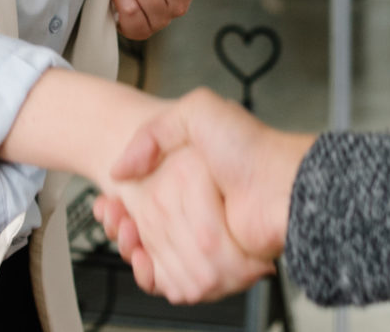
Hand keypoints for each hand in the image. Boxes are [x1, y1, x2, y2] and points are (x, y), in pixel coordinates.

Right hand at [92, 88, 314, 301]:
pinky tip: (141, 257)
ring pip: (152, 253)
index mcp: (188, 177)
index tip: (108, 202)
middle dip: (121, 224)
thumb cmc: (251, 147)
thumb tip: (121, 168)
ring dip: (132, 247)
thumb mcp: (198, 112)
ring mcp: (204, 236)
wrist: (282, 185)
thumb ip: (154, 131)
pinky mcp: (213, 264)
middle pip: (142, 227)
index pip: (141, 198)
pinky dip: (152, 273)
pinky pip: (173, 277)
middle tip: (113, 215)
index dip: (119, 203)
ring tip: (125, 232)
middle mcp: (196, 208)